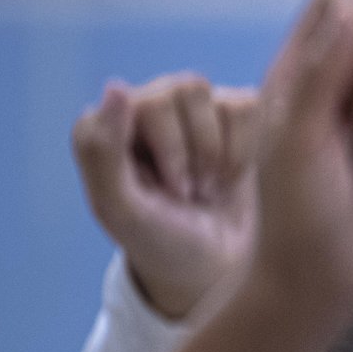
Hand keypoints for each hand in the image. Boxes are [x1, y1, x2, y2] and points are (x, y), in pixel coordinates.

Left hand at [71, 73, 259, 320]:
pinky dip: (246, 152)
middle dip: (196, 153)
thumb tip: (116, 85)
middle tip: (189, 192)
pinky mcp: (237, 115)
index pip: (144, 100)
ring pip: (220, 97)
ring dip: (220, 153)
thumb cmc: (160, 240)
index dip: (168, 150)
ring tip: (208, 185)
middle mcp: (150, 103)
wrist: (214, 266)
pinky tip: (231, 176)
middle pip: (184, 90)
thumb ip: (102, 151)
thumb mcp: (122, 210)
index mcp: (111, 122)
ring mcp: (195, 107)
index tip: (166, 192)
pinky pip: (250, 107)